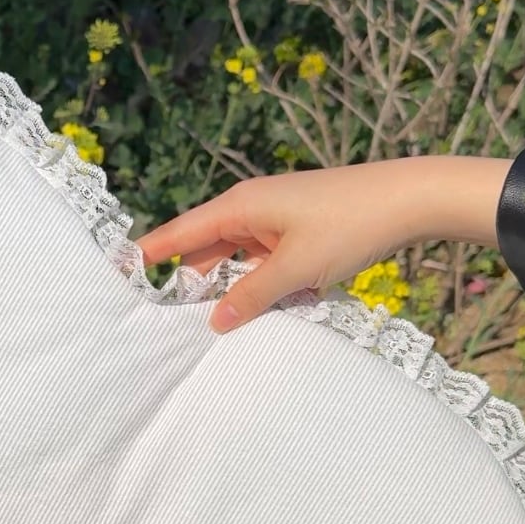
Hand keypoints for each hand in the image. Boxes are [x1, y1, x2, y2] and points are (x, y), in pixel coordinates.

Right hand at [134, 157, 464, 333]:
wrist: (408, 199)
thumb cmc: (350, 224)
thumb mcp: (296, 269)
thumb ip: (251, 297)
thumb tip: (214, 322)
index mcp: (240, 206)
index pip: (180, 234)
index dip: (149, 254)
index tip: (116, 272)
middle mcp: (251, 209)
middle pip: (205, 251)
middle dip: (190, 283)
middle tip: (165, 320)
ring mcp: (274, 222)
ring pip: (236, 261)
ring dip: (231, 290)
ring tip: (213, 324)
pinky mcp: (296, 233)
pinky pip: (262, 264)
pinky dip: (259, 285)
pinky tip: (264, 310)